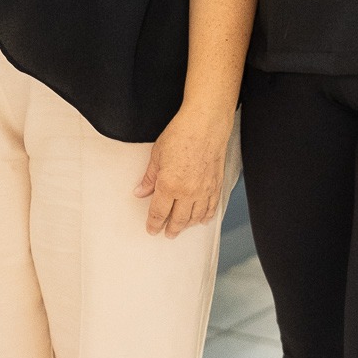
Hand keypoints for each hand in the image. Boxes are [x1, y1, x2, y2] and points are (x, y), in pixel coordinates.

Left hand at [135, 110, 230, 237]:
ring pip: (195, 216)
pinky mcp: (216, 185)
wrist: (206, 124)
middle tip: (167, 233)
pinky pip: (211, 207)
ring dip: (188, 225)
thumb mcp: (157, 155)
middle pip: (178, 219)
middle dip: (171, 228)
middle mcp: (187, 192)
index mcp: (169, 185)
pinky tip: (203, 219)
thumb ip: (149, 177)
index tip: (152, 229)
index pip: (159, 212)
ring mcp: (204, 190)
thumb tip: (141, 192)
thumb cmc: (181, 134)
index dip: (154, 223)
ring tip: (182, 228)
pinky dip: (206, 216)